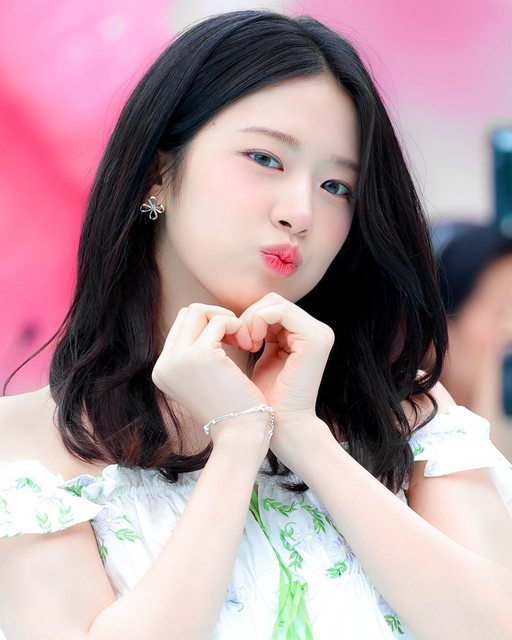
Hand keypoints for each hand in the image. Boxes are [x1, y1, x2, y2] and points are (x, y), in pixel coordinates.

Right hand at [152, 304, 269, 452]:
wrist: (240, 436)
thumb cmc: (231, 411)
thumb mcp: (206, 382)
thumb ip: (200, 356)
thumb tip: (212, 325)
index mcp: (163, 370)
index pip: (182, 327)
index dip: (209, 326)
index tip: (232, 341)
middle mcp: (164, 363)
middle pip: (188, 314)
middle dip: (217, 318)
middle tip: (240, 337)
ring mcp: (179, 358)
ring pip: (199, 310)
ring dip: (227, 319)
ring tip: (245, 341)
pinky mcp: (200, 355)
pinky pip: (219, 321)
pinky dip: (237, 326)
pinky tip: (250, 345)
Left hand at [240, 293, 334, 466]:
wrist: (281, 427)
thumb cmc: (266, 399)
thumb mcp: (262, 358)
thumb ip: (259, 333)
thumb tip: (237, 313)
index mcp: (306, 334)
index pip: (272, 306)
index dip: (249, 318)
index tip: (235, 340)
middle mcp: (317, 330)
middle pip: (273, 301)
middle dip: (249, 317)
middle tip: (238, 341)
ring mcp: (320, 333)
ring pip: (275, 303)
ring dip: (252, 320)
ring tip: (245, 344)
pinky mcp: (315, 339)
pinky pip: (280, 311)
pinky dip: (259, 321)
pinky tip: (252, 344)